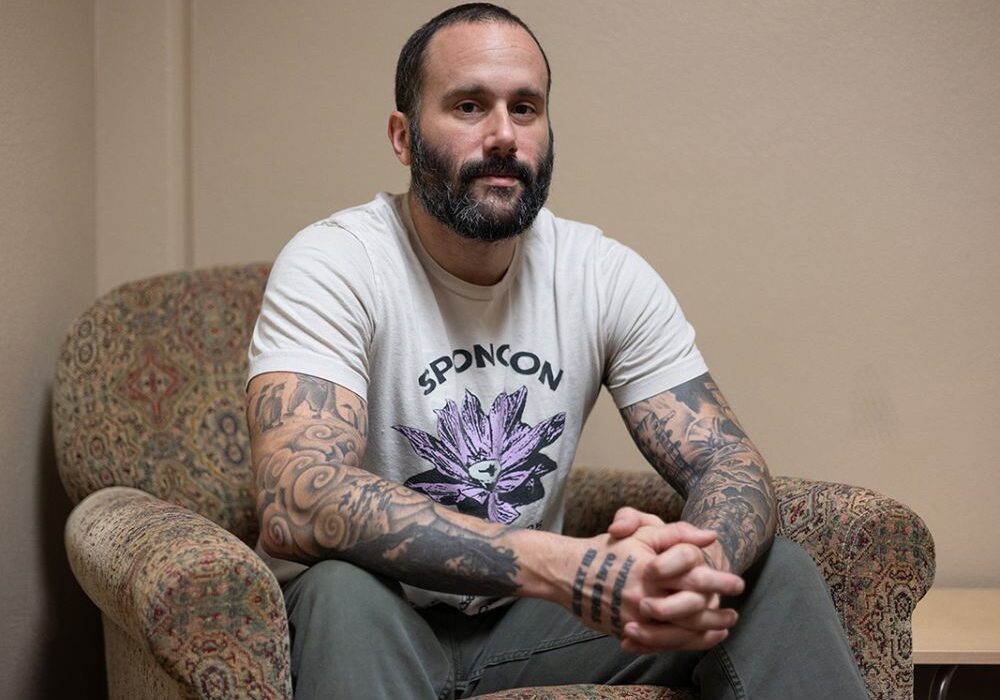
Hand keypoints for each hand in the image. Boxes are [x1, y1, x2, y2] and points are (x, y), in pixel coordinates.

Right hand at [563, 530, 740, 653]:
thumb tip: (710, 536)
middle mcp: (644, 596)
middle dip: (716, 612)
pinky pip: (661, 643)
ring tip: (724, 627)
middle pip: (690, 609)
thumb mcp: (642, 532)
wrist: (569, 573)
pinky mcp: (629, 631)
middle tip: (734, 612)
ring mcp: (636, 617)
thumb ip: (677, 533)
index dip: (718, 581)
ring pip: (678, 631)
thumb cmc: (609, 549)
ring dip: (705, 631)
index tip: (738, 584)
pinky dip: (683, 643)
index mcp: (650, 569)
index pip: (693, 576)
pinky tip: (698, 639)